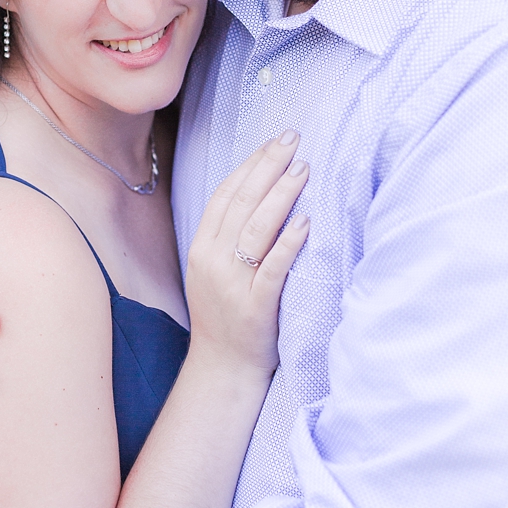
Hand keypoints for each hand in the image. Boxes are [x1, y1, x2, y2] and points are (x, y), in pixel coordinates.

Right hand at [185, 131, 310, 378]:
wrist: (222, 367)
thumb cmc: (225, 316)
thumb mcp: (214, 271)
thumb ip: (228, 237)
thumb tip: (258, 196)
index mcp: (202, 248)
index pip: (225, 195)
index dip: (249, 165)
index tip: (273, 142)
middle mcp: (213, 260)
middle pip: (241, 204)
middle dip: (268, 167)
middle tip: (292, 139)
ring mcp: (232, 283)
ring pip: (256, 230)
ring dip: (281, 195)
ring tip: (303, 168)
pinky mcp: (255, 306)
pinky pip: (273, 269)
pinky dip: (289, 243)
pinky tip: (306, 222)